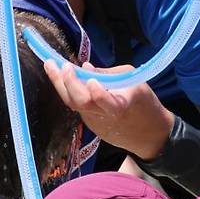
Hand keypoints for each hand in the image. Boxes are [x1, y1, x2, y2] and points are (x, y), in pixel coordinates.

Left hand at [45, 60, 174, 160]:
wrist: (149, 134)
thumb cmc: (144, 103)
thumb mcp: (134, 81)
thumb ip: (108, 74)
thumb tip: (85, 67)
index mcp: (120, 106)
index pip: (105, 102)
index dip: (97, 93)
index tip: (92, 80)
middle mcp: (104, 116)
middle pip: (81, 102)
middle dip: (68, 82)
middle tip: (58, 64)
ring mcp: (94, 122)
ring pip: (73, 104)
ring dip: (60, 84)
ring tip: (51, 65)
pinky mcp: (90, 124)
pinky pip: (76, 106)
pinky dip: (68, 90)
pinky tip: (62, 77)